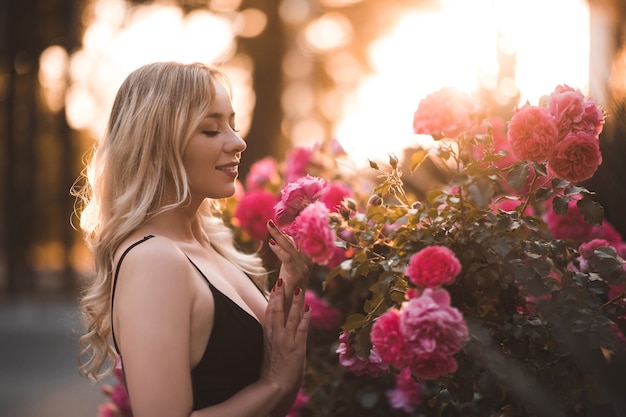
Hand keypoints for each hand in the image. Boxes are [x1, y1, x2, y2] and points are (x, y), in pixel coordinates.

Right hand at [260, 278, 310, 395]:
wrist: (273, 387)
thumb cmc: (272, 371)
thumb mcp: (270, 350)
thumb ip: (274, 337)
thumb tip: (278, 326)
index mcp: (268, 335)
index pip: (269, 312)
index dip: (272, 298)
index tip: (275, 285)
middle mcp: (276, 336)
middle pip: (277, 310)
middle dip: (279, 294)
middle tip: (282, 279)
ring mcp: (286, 341)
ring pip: (290, 317)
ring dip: (295, 302)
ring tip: (298, 288)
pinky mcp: (297, 348)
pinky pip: (302, 330)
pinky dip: (305, 318)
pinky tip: (308, 308)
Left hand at [267, 220, 312, 290]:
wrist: (290, 307)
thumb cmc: (288, 287)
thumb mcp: (287, 267)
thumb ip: (288, 252)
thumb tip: (282, 236)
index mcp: (308, 259)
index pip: (301, 240)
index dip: (293, 229)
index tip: (281, 220)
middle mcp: (308, 263)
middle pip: (295, 242)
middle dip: (281, 231)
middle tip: (270, 222)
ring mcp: (304, 269)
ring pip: (290, 248)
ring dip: (279, 236)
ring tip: (269, 227)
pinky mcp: (297, 275)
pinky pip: (288, 259)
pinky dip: (279, 250)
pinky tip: (271, 243)